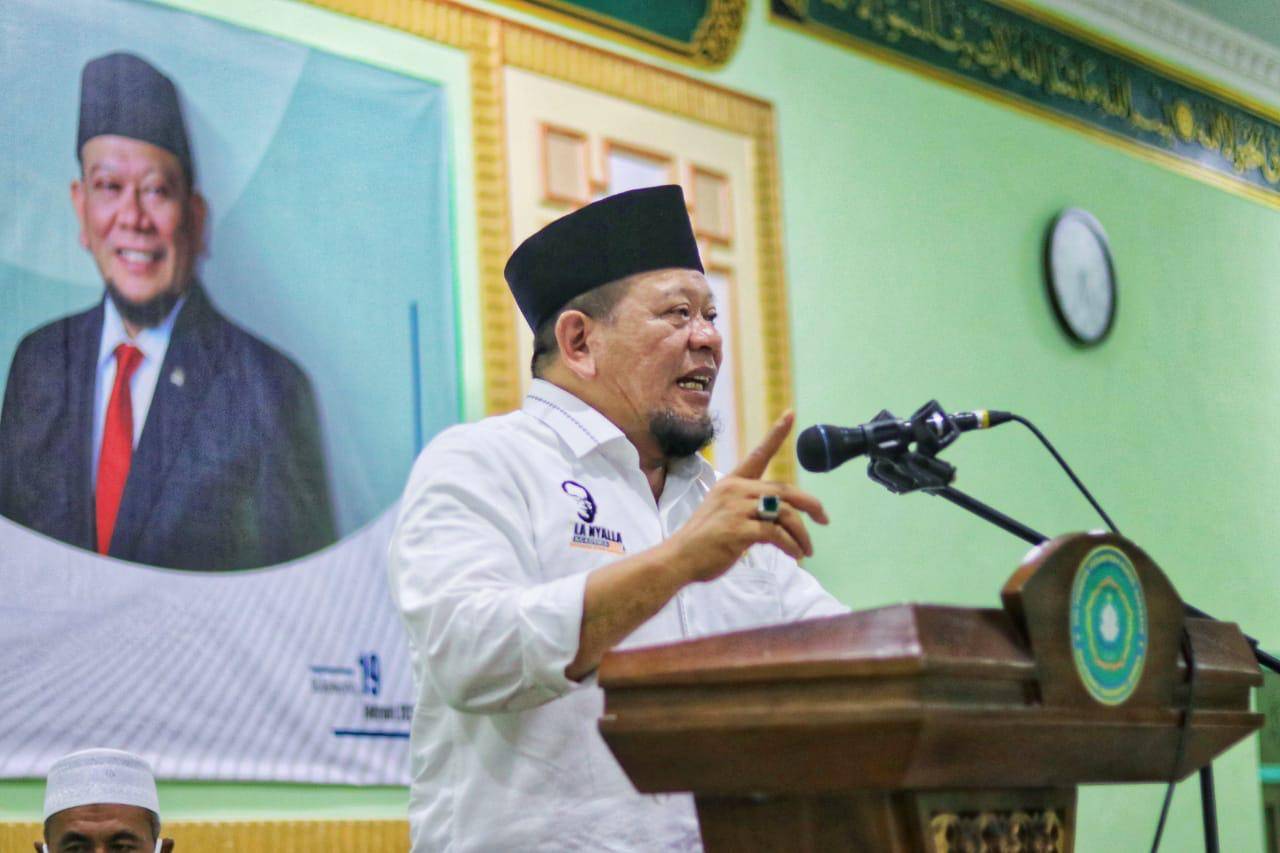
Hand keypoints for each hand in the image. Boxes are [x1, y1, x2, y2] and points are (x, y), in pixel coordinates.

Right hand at [668, 411, 827, 582]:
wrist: (679, 557)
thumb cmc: (704, 539)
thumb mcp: (726, 513)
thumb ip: (751, 509)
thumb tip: (779, 517)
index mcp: (732, 482)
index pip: (758, 454)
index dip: (776, 434)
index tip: (790, 414)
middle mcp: (736, 490)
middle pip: (785, 490)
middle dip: (810, 505)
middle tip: (824, 518)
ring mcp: (736, 509)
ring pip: (785, 514)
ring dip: (802, 534)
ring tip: (806, 549)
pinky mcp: (738, 530)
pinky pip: (777, 534)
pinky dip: (791, 546)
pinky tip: (795, 554)